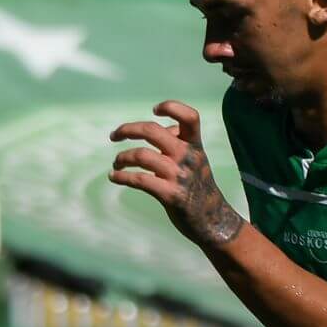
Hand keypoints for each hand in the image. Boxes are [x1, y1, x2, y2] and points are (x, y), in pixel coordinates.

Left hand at [109, 102, 242, 249]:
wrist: (212, 219)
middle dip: (128, 129)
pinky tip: (114, 177)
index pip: (189, 117)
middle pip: (152, 131)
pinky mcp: (170, 195)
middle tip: (114, 135)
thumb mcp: (196, 159)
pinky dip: (122, 177)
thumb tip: (157, 128)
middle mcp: (188, 156)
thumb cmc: (198, 186)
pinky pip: (139, 180)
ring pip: (141, 155)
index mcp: (195, 145)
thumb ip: (179, 142)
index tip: (153, 111)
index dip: (170, 107)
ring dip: (122, 157)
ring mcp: (179, 175)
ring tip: (116, 163)